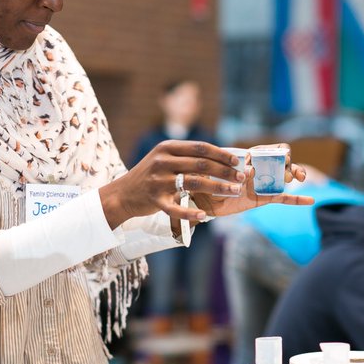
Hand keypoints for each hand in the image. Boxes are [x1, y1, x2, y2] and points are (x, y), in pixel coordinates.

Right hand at [99, 141, 243, 225]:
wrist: (122, 193)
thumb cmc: (151, 175)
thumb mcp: (165, 159)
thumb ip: (188, 158)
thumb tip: (221, 158)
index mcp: (168, 148)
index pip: (200, 147)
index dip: (221, 154)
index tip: (237, 161)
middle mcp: (162, 161)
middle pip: (201, 164)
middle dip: (225, 171)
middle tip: (241, 178)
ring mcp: (158, 181)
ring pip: (194, 183)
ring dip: (218, 188)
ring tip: (234, 192)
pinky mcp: (154, 200)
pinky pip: (176, 207)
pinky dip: (191, 212)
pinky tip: (205, 215)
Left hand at [190, 144, 311, 218]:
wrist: (203, 199)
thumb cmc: (208, 179)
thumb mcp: (218, 171)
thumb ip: (235, 169)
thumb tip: (251, 171)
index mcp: (252, 156)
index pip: (272, 149)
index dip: (277, 152)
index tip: (271, 160)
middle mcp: (260, 168)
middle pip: (283, 161)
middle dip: (290, 163)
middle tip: (289, 170)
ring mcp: (263, 183)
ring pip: (285, 176)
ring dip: (296, 173)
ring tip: (300, 178)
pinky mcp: (263, 198)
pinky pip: (282, 198)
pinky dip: (297, 199)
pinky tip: (311, 200)